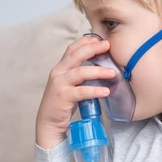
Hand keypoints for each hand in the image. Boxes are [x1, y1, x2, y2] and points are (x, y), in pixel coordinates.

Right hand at [36, 34, 115, 148]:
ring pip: (80, 72)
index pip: (71, 49)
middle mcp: (58, 73)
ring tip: (112, 72)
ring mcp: (59, 84)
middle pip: (76, 55)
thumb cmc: (62, 103)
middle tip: (108, 45)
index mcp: (60, 68)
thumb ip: (79, 75)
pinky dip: (95, 91)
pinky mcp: (63, 97)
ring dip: (98, 71)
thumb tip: (100, 66)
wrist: (48, 123)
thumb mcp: (69, 85)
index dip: (85, 42)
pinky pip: (82, 91)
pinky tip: (106, 92)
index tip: (99, 38)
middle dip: (93, 48)